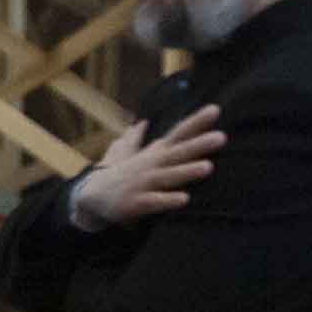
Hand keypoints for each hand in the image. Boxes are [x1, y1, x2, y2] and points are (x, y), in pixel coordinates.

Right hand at [70, 104, 224, 228]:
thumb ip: (135, 138)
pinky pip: (154, 202)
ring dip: (187, 171)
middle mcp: (150, 165)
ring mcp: (143, 183)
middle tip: (221, 137)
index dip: (196, 122)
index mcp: (153, 153)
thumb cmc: (115, 175)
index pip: (178, 134)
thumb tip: (139, 122)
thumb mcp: (124, 153)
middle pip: (178, 153)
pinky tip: (185, 199)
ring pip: (168, 176)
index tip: (215, 110)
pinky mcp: (135, 202)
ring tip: (208, 167)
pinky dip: (168, 200)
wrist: (89, 198)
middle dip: (199, 145)